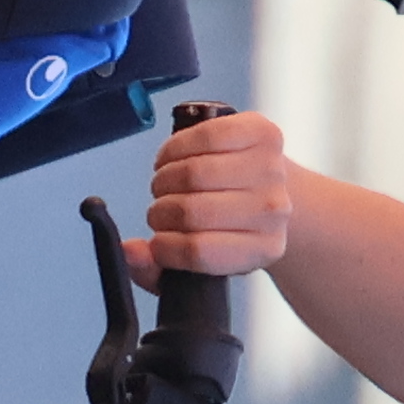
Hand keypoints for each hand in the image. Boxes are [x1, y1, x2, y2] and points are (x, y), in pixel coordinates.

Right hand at [133, 104, 289, 276]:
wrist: (269, 191)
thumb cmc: (227, 226)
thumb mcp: (198, 263)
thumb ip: (154, 271)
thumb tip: (131, 251)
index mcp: (261, 249)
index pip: (199, 252)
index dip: (165, 248)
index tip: (157, 244)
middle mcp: (272, 210)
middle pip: (192, 211)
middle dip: (161, 212)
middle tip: (161, 210)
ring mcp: (270, 169)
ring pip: (193, 172)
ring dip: (165, 179)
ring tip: (167, 185)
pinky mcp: (262, 133)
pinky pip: (205, 136)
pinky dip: (176, 148)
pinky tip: (175, 159)